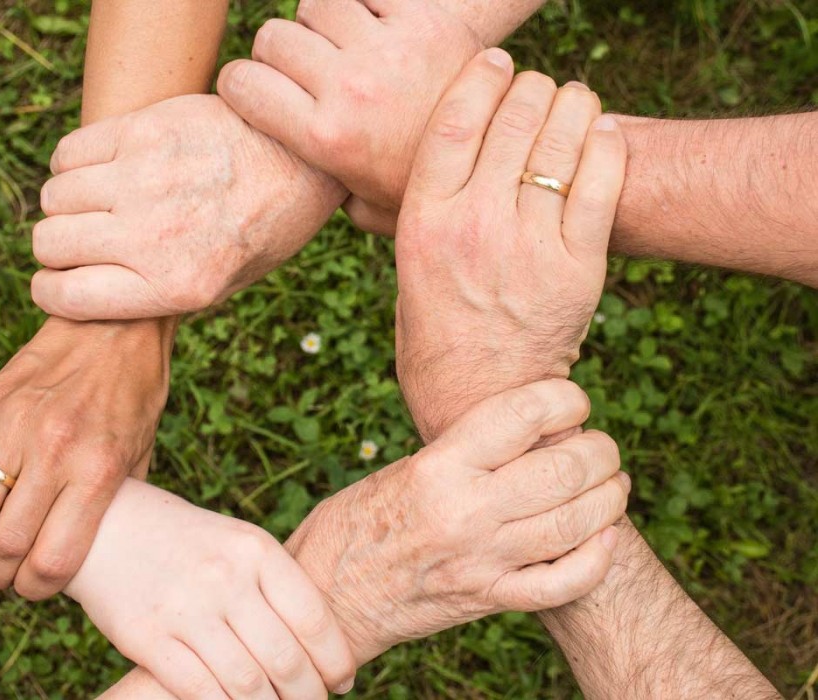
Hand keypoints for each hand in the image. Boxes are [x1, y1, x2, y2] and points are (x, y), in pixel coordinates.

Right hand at [0, 317, 173, 598]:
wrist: (115, 323)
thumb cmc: (135, 393)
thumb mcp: (142, 453)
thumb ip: (116, 502)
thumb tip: (95, 551)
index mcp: (98, 471)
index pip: (53, 559)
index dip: (36, 589)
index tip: (34, 589)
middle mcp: (55, 452)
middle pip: (4, 545)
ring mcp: (16, 427)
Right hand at [30, 94, 345, 320]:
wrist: (302, 159)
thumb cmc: (262, 228)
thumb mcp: (222, 285)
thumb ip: (156, 294)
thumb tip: (86, 295)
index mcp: (176, 286)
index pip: (66, 297)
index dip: (51, 291)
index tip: (56, 282)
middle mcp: (155, 236)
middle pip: (50, 243)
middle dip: (56, 247)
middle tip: (82, 240)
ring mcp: (145, 179)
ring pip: (54, 197)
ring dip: (66, 204)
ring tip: (97, 202)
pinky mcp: (143, 130)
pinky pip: (68, 153)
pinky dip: (72, 164)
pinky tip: (102, 169)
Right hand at [66, 480, 356, 698]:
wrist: (107, 526)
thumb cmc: (186, 542)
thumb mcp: (236, 543)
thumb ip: (274, 585)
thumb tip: (320, 646)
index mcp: (255, 549)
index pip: (312, 618)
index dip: (335, 659)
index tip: (342, 680)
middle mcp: (224, 578)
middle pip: (285, 658)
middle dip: (307, 695)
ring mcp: (184, 609)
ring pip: (247, 683)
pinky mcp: (147, 638)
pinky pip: (199, 690)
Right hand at [218, 0, 481, 234]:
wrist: (504, 152)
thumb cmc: (426, 185)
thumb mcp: (365, 207)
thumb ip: (320, 192)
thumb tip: (286, 185)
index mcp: (326, 138)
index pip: (241, 83)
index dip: (241, 84)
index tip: (255, 90)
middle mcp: (350, 89)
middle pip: (274, 38)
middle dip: (280, 53)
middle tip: (306, 71)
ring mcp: (387, 50)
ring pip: (315, 5)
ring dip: (322, 22)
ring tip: (343, 46)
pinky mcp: (422, 18)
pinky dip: (365, 4)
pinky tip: (377, 29)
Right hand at [285, 380, 628, 662]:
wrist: (328, 597)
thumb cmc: (356, 523)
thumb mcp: (402, 470)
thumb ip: (462, 453)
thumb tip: (527, 431)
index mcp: (438, 467)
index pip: (523, 415)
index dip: (565, 398)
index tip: (573, 400)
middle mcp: (464, 512)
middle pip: (564, 469)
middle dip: (600, 451)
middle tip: (601, 447)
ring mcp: (481, 560)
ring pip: (576, 523)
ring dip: (609, 498)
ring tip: (612, 484)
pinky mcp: (488, 600)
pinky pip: (563, 583)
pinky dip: (597, 559)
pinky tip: (605, 538)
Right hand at [394, 50, 626, 441]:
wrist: (480, 400)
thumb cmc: (435, 333)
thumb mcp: (405, 268)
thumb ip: (412, 212)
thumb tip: (413, 161)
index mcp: (423, 222)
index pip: (454, 121)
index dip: (480, 78)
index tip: (496, 62)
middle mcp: (474, 226)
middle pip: (512, 119)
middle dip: (531, 88)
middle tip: (538, 88)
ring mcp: (529, 246)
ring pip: (560, 140)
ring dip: (572, 105)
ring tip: (573, 102)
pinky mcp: (578, 268)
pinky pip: (602, 182)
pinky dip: (606, 145)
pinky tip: (602, 133)